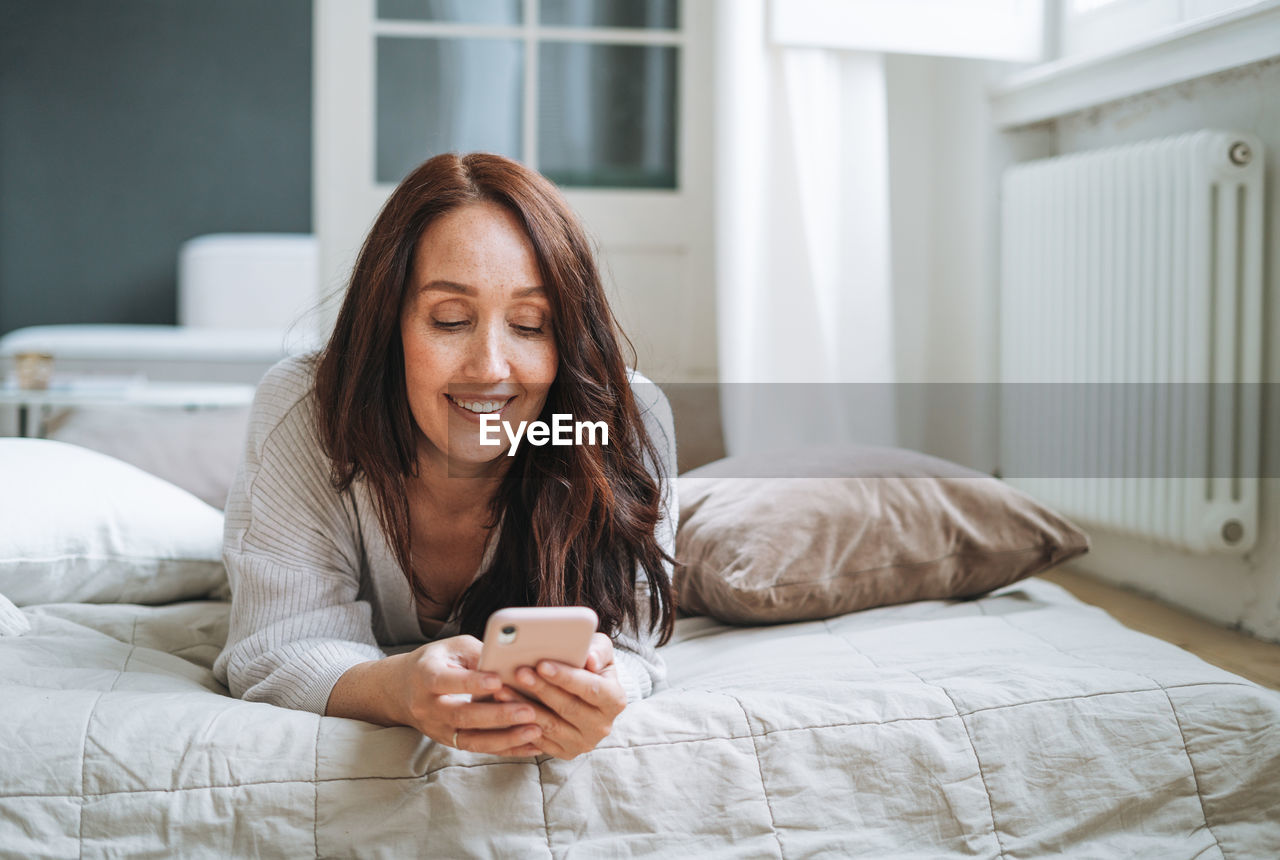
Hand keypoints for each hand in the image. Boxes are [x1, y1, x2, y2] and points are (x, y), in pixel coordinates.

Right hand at [398, 635, 542, 755]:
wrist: (403, 689)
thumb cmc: (438, 660)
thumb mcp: (454, 648)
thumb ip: (480, 653)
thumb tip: (514, 659)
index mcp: (426, 676)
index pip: (447, 681)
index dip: (472, 682)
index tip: (498, 680)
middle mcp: (428, 706)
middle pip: (462, 715)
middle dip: (497, 715)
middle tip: (529, 710)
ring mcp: (438, 729)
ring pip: (471, 739)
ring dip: (505, 738)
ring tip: (535, 731)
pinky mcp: (450, 742)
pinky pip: (480, 749)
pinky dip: (507, 749)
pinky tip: (533, 746)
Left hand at [493, 633, 626, 759]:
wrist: (588, 694)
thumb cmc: (591, 666)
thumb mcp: (601, 651)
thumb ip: (598, 650)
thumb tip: (590, 659)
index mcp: (615, 700)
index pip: (591, 689)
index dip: (566, 677)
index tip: (542, 664)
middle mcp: (603, 726)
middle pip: (568, 708)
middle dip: (541, 689)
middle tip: (518, 672)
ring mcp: (584, 743)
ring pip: (550, 726)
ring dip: (524, 707)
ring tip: (503, 689)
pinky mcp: (566, 753)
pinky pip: (540, 741)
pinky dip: (520, 725)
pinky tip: (505, 709)